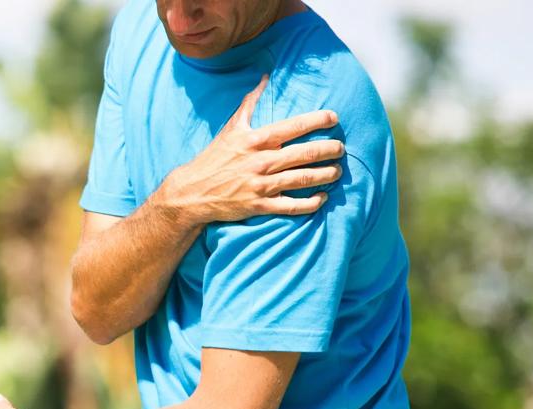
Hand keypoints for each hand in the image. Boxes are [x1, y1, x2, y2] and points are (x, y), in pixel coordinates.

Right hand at [154, 74, 344, 221]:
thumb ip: (250, 103)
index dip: (319, 120)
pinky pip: (292, 206)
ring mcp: (260, 185)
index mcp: (255, 139)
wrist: (191, 192)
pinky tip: (322, 198)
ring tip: (337, 171)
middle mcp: (261, 161)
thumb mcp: (230, 128)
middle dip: (329, 150)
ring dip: (325, 175)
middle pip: (305, 153)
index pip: (295, 126)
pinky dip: (310, 203)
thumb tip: (264, 77)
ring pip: (303, 179)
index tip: (335, 118)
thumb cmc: (213, 158)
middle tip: (340, 148)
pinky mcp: (258, 206)